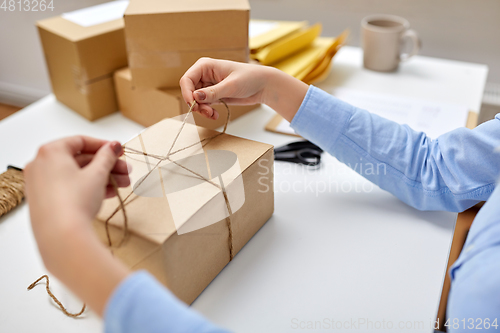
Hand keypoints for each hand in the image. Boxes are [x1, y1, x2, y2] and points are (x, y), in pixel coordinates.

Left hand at [25, 136, 130, 314]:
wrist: (62, 237)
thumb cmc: (75, 201)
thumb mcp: (97, 174)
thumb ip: (107, 156)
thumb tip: (113, 146)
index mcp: (51, 152)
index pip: (80, 141)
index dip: (103, 146)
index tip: (119, 151)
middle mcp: (41, 165)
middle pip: (80, 159)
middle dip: (106, 166)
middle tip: (126, 171)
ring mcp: (41, 185)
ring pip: (76, 175)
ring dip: (101, 178)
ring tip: (122, 185)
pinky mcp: (45, 202)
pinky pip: (69, 188)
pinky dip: (88, 188)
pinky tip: (109, 193)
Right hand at [179, 58, 273, 119]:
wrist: (263, 85)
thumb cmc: (250, 78)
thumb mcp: (231, 86)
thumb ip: (213, 92)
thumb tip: (195, 96)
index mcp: (205, 66)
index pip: (187, 79)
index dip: (187, 93)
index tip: (194, 105)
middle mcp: (204, 75)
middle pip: (189, 92)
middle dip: (196, 104)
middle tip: (207, 112)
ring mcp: (209, 86)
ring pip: (196, 101)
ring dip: (202, 110)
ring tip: (213, 115)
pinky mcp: (214, 95)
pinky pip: (204, 105)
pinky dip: (207, 112)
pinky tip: (215, 115)